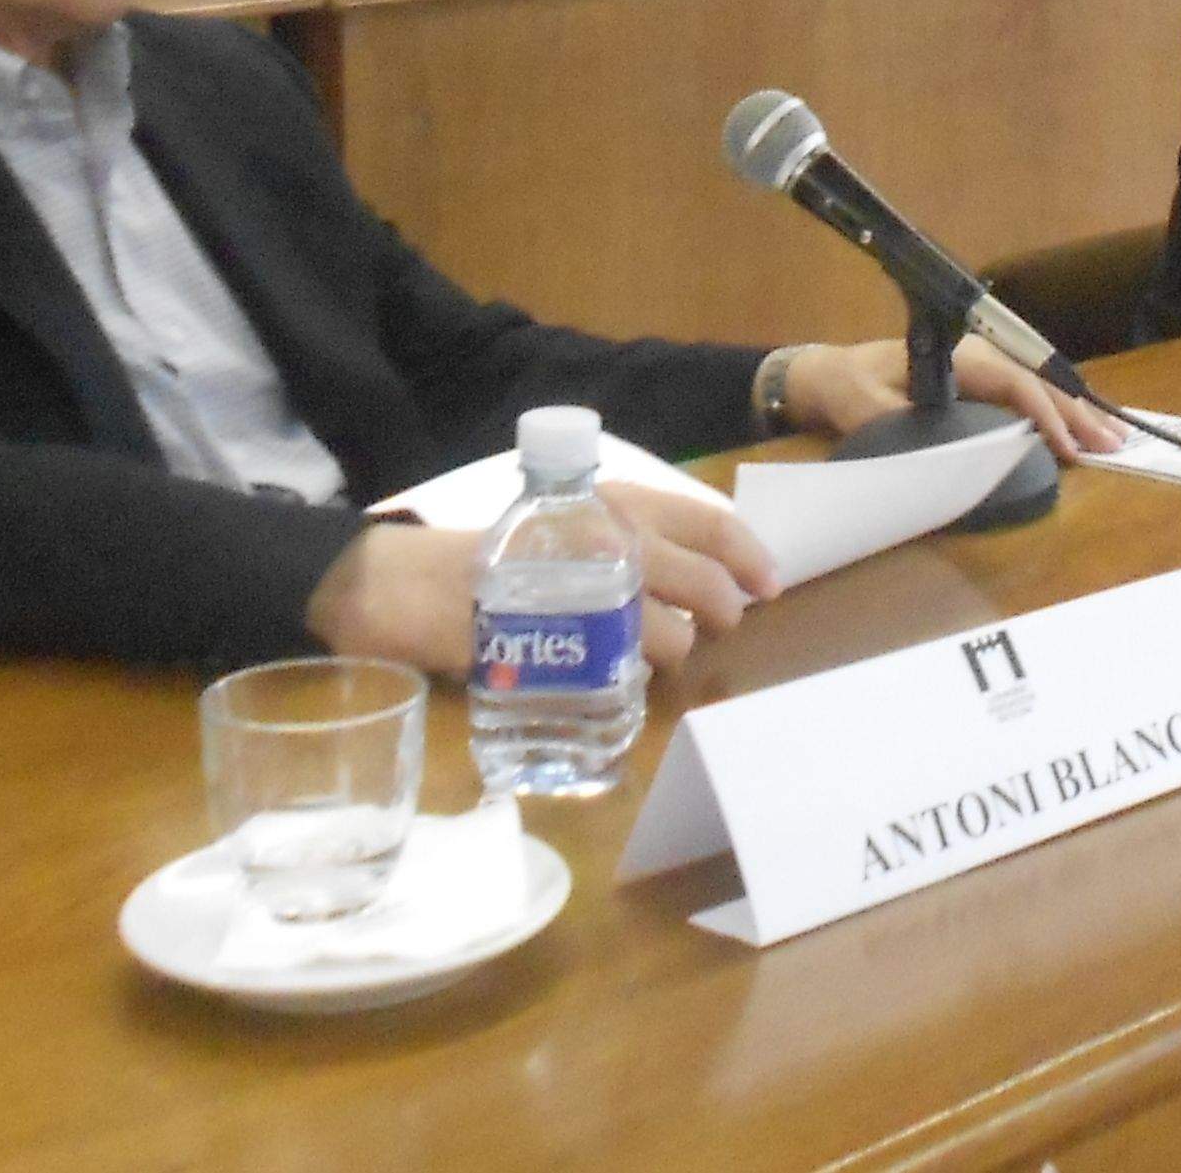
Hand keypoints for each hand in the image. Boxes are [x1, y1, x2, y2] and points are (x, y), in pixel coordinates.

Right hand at [303, 487, 781, 676]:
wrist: (410, 584)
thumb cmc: (495, 553)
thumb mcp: (568, 527)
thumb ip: (627, 545)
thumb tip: (699, 577)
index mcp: (616, 500)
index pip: (708, 522)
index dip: (749, 556)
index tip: (770, 585)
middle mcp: (611, 536)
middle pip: (703, 584)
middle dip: (723, 611)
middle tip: (720, 625)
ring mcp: (586, 590)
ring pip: (669, 636)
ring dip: (671, 653)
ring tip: (646, 655)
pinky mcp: (560, 642)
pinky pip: (621, 673)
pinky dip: (626, 680)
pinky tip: (606, 675)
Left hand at [787, 336, 1128, 459]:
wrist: (831, 374)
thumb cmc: (849, 388)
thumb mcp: (868, 411)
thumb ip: (906, 425)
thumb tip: (948, 446)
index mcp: (958, 358)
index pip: (1016, 383)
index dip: (1045, 416)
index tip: (1068, 447)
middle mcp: (977, 355)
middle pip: (1038, 382)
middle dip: (1077, 414)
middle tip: (1113, 444)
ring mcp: (980, 365)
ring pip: (1037, 386)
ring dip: (1073, 412)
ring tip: (1109, 438)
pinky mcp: (977, 378)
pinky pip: (1025, 392)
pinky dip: (1054, 410)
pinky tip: (1074, 428)